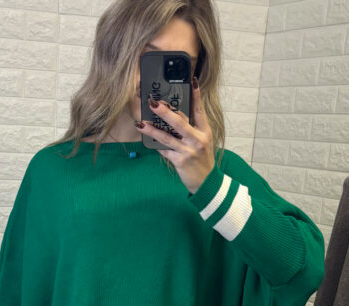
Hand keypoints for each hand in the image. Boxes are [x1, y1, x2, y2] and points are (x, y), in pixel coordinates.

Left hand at [139, 77, 214, 194]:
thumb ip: (192, 129)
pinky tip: (147, 139)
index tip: (192, 81)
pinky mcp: (180, 161)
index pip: (199, 110)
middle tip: (153, 103)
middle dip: (165, 112)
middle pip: (180, 122)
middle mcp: (197, 139)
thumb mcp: (202, 141)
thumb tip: (175, 116)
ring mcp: (188, 150)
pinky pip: (165, 150)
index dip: (196, 96)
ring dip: (153, 129)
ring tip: (141, 124)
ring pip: (167, 137)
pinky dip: (156, 145)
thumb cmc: (202, 159)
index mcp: (204, 131)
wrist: (206, 182)